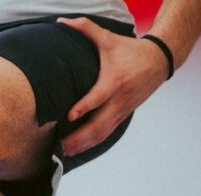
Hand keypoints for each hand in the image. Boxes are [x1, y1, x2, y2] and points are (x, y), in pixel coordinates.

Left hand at [57, 17, 167, 156]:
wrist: (158, 61)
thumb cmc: (130, 51)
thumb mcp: (109, 40)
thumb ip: (86, 30)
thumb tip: (63, 21)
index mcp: (114, 81)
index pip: (98, 97)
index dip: (84, 107)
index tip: (69, 116)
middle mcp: (119, 99)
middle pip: (99, 123)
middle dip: (79, 136)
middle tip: (60, 145)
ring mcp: (122, 110)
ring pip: (103, 132)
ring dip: (84, 144)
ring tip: (65, 151)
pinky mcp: (123, 115)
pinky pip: (107, 133)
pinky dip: (92, 143)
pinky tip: (77, 148)